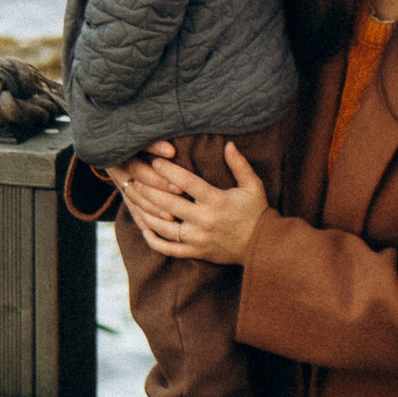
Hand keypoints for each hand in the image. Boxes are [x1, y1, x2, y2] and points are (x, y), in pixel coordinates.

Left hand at [112, 140, 268, 264]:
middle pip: (168, 204)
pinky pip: (169, 249)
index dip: (168, 171)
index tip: (155, 162)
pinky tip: (144, 228)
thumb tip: (228, 144)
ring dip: (146, 213)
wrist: (262, 246)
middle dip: (150, 189)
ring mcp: (198, 239)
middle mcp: (204, 220)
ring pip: (163, 227)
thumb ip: (239, 165)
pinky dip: (154, 240)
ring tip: (135, 200)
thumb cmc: (257, 212)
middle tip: (136, 178)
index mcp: (216, 201)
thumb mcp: (253, 186)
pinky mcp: (196, 252)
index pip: (186, 183)